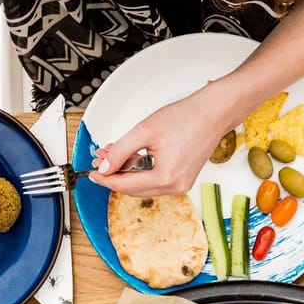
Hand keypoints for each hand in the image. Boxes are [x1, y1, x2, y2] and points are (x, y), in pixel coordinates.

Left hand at [92, 86, 241, 196]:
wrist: (212, 114)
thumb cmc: (186, 119)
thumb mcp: (144, 131)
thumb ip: (120, 151)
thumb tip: (104, 167)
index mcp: (165, 178)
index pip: (125, 185)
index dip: (105, 179)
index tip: (91, 173)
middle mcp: (174, 187)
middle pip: (133, 189)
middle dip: (114, 175)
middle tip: (100, 160)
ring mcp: (180, 185)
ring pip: (143, 185)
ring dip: (126, 172)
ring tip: (113, 154)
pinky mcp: (183, 179)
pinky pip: (155, 180)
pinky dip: (140, 171)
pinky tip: (131, 157)